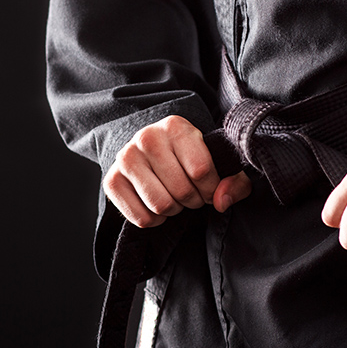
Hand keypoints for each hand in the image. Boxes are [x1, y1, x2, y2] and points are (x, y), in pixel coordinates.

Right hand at [103, 115, 251, 227]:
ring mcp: (126, 158)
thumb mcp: (219, 163)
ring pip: (161, 205)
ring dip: (174, 210)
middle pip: (182, 191)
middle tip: (191, 194)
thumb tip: (220, 202)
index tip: (210, 189)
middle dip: (193, 201)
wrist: (151, 153)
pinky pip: (142, 218)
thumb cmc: (190, 158)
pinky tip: (156, 206)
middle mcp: (147, 137)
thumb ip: (235, 182)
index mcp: (176, 126)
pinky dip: (155, 220)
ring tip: (175, 198)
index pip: (201, 171)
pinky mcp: (111, 181)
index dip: (211, 189)